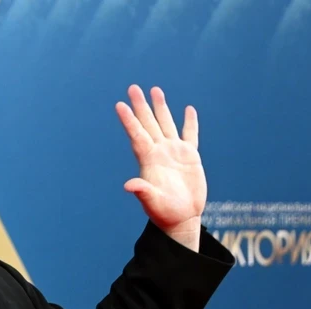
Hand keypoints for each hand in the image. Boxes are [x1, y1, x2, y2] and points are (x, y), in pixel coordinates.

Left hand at [116, 85, 204, 249]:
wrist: (181, 219)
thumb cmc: (164, 213)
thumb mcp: (153, 202)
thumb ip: (142, 191)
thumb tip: (128, 185)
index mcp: (149, 160)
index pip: (137, 135)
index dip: (129, 120)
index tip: (120, 105)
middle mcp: (159, 152)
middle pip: (148, 124)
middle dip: (141, 106)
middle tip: (133, 87)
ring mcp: (174, 153)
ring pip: (166, 124)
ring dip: (161, 107)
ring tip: (155, 89)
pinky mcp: (190, 157)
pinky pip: (190, 135)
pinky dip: (190, 122)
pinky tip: (188, 109)